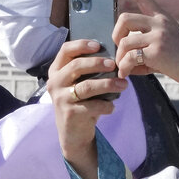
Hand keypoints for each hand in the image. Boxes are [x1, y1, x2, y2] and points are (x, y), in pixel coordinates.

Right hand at [49, 38, 127, 178]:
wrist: (73, 134)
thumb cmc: (80, 103)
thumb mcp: (79, 84)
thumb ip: (87, 71)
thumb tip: (113, 56)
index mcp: (56, 71)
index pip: (65, 50)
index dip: (82, 45)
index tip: (98, 45)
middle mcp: (55, 83)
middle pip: (76, 66)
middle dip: (98, 63)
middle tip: (115, 65)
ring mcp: (60, 99)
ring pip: (87, 86)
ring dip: (108, 84)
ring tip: (124, 85)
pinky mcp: (69, 113)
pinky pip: (93, 106)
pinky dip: (106, 106)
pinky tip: (112, 107)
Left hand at [111, 0, 178, 120]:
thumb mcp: (168, 46)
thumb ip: (147, 46)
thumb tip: (124, 61)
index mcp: (163, 18)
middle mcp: (160, 23)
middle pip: (124, 18)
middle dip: (116, 35)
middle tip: (120, 49)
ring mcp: (159, 36)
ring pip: (124, 41)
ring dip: (119, 57)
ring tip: (124, 68)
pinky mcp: (157, 52)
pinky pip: (130, 58)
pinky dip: (124, 68)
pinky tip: (126, 74)